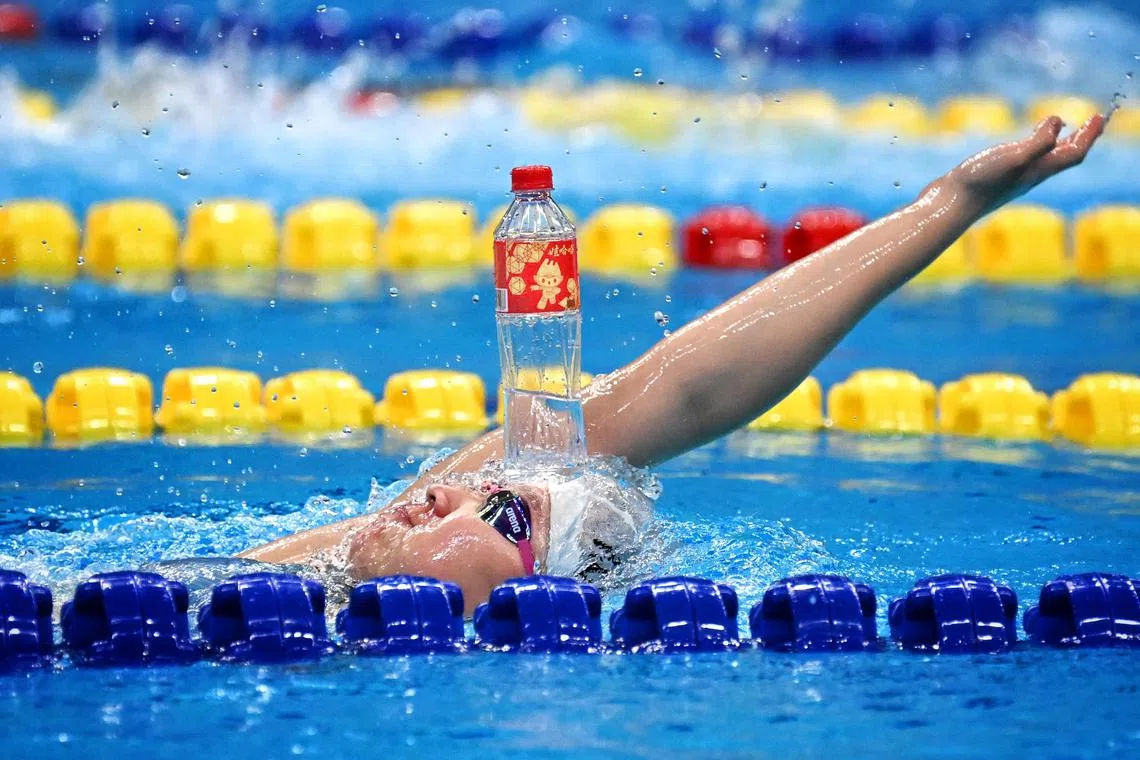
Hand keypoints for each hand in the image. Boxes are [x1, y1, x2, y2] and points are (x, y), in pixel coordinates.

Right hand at [948, 114, 1105, 215]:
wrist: (949, 205)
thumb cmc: (981, 183)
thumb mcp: (1014, 158)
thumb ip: (1039, 142)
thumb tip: (1058, 122)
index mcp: (1039, 170)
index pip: (1074, 153)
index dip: (1090, 135)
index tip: (1099, 117)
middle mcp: (1029, 175)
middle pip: (1064, 157)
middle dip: (1080, 139)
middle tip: (1092, 122)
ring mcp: (1012, 178)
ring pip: (1045, 159)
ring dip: (1058, 143)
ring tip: (1063, 130)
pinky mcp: (994, 177)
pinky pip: (1023, 160)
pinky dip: (1033, 147)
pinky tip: (1024, 144)